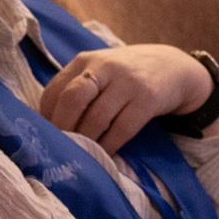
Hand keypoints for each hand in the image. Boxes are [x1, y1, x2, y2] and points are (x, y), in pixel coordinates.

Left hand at [36, 45, 211, 153]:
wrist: (173, 67)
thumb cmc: (126, 76)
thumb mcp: (99, 73)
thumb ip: (76, 90)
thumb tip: (47, 126)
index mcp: (85, 61)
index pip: (55, 90)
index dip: (46, 117)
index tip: (44, 138)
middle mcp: (104, 67)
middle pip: (72, 99)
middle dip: (62, 128)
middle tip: (59, 150)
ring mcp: (127, 82)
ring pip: (97, 118)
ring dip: (86, 142)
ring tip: (80, 157)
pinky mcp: (148, 98)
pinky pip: (123, 128)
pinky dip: (110, 146)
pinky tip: (104, 155)